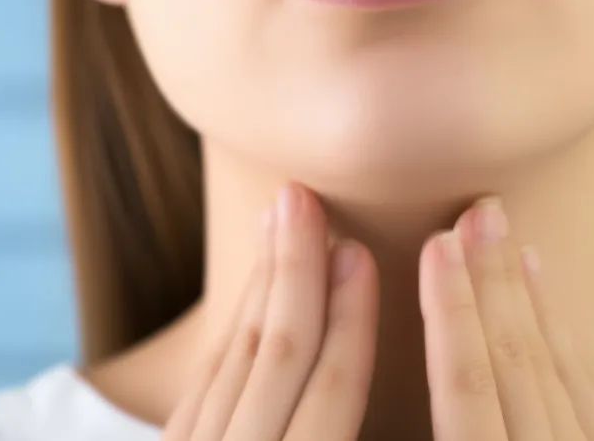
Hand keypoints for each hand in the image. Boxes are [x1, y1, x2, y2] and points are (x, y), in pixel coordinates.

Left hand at [163, 183, 378, 439]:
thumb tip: (392, 396)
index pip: (335, 391)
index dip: (351, 320)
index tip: (359, 252)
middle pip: (275, 356)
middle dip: (293, 271)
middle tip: (300, 197)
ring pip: (232, 362)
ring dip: (259, 287)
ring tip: (274, 221)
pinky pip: (201, 386)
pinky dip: (230, 334)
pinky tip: (249, 296)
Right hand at [419, 197, 593, 440]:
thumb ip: (435, 435)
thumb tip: (381, 392)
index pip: (466, 385)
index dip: (450, 311)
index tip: (439, 244)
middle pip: (520, 363)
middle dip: (496, 283)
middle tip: (483, 212)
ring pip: (568, 377)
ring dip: (540, 307)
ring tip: (522, 247)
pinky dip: (580, 360)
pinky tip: (564, 325)